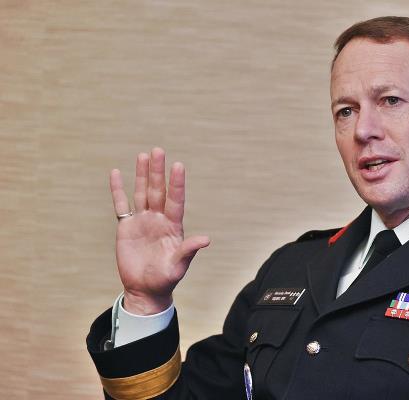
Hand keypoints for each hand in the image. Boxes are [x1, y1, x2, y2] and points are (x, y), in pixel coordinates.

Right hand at [109, 148, 209, 314]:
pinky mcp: (126, 226)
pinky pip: (121, 205)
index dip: (176, 184)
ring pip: (142, 193)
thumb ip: (189, 250)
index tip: (178, 166)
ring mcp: (142, 221)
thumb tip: (206, 239)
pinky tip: (116, 173)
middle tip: (159, 150)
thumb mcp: (178, 265)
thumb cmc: (165, 279)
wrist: (145, 290)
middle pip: (158, 191)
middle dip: (158, 171)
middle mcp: (159, 219)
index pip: (175, 200)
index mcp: (173, 226)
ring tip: (144, 155)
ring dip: (142, 175)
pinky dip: (118, 190)